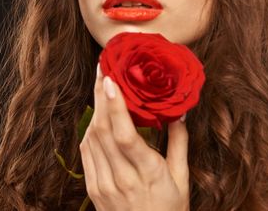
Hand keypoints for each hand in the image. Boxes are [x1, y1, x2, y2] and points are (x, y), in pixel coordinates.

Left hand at [79, 63, 189, 210]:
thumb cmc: (169, 210)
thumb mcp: (182, 179)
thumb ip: (179, 143)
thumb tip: (178, 111)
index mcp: (149, 173)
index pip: (125, 135)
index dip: (114, 106)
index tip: (111, 80)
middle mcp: (122, 178)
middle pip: (103, 129)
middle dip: (100, 96)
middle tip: (103, 70)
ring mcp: (104, 185)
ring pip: (92, 137)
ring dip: (95, 109)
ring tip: (101, 86)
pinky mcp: (93, 190)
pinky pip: (86, 151)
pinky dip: (90, 130)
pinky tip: (97, 116)